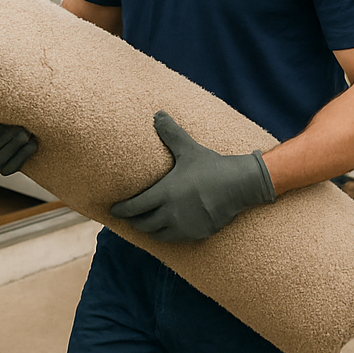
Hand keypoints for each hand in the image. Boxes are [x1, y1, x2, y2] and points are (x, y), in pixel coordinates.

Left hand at [110, 111, 275, 242]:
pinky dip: (166, 235)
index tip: (113, 210)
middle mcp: (171, 214)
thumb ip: (171, 134)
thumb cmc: (212, 166)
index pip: (134, 208)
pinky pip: (175, 239)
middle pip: (142, 224)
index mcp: (165, 194)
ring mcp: (184, 227)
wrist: (240, 185)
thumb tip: (158, 114)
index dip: (120, 210)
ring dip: (149, 230)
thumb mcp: (189, 149)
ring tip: (145, 224)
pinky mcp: (197, 234)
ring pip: (157, 235)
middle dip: (133, 221)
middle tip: (128, 217)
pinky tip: (166, 230)